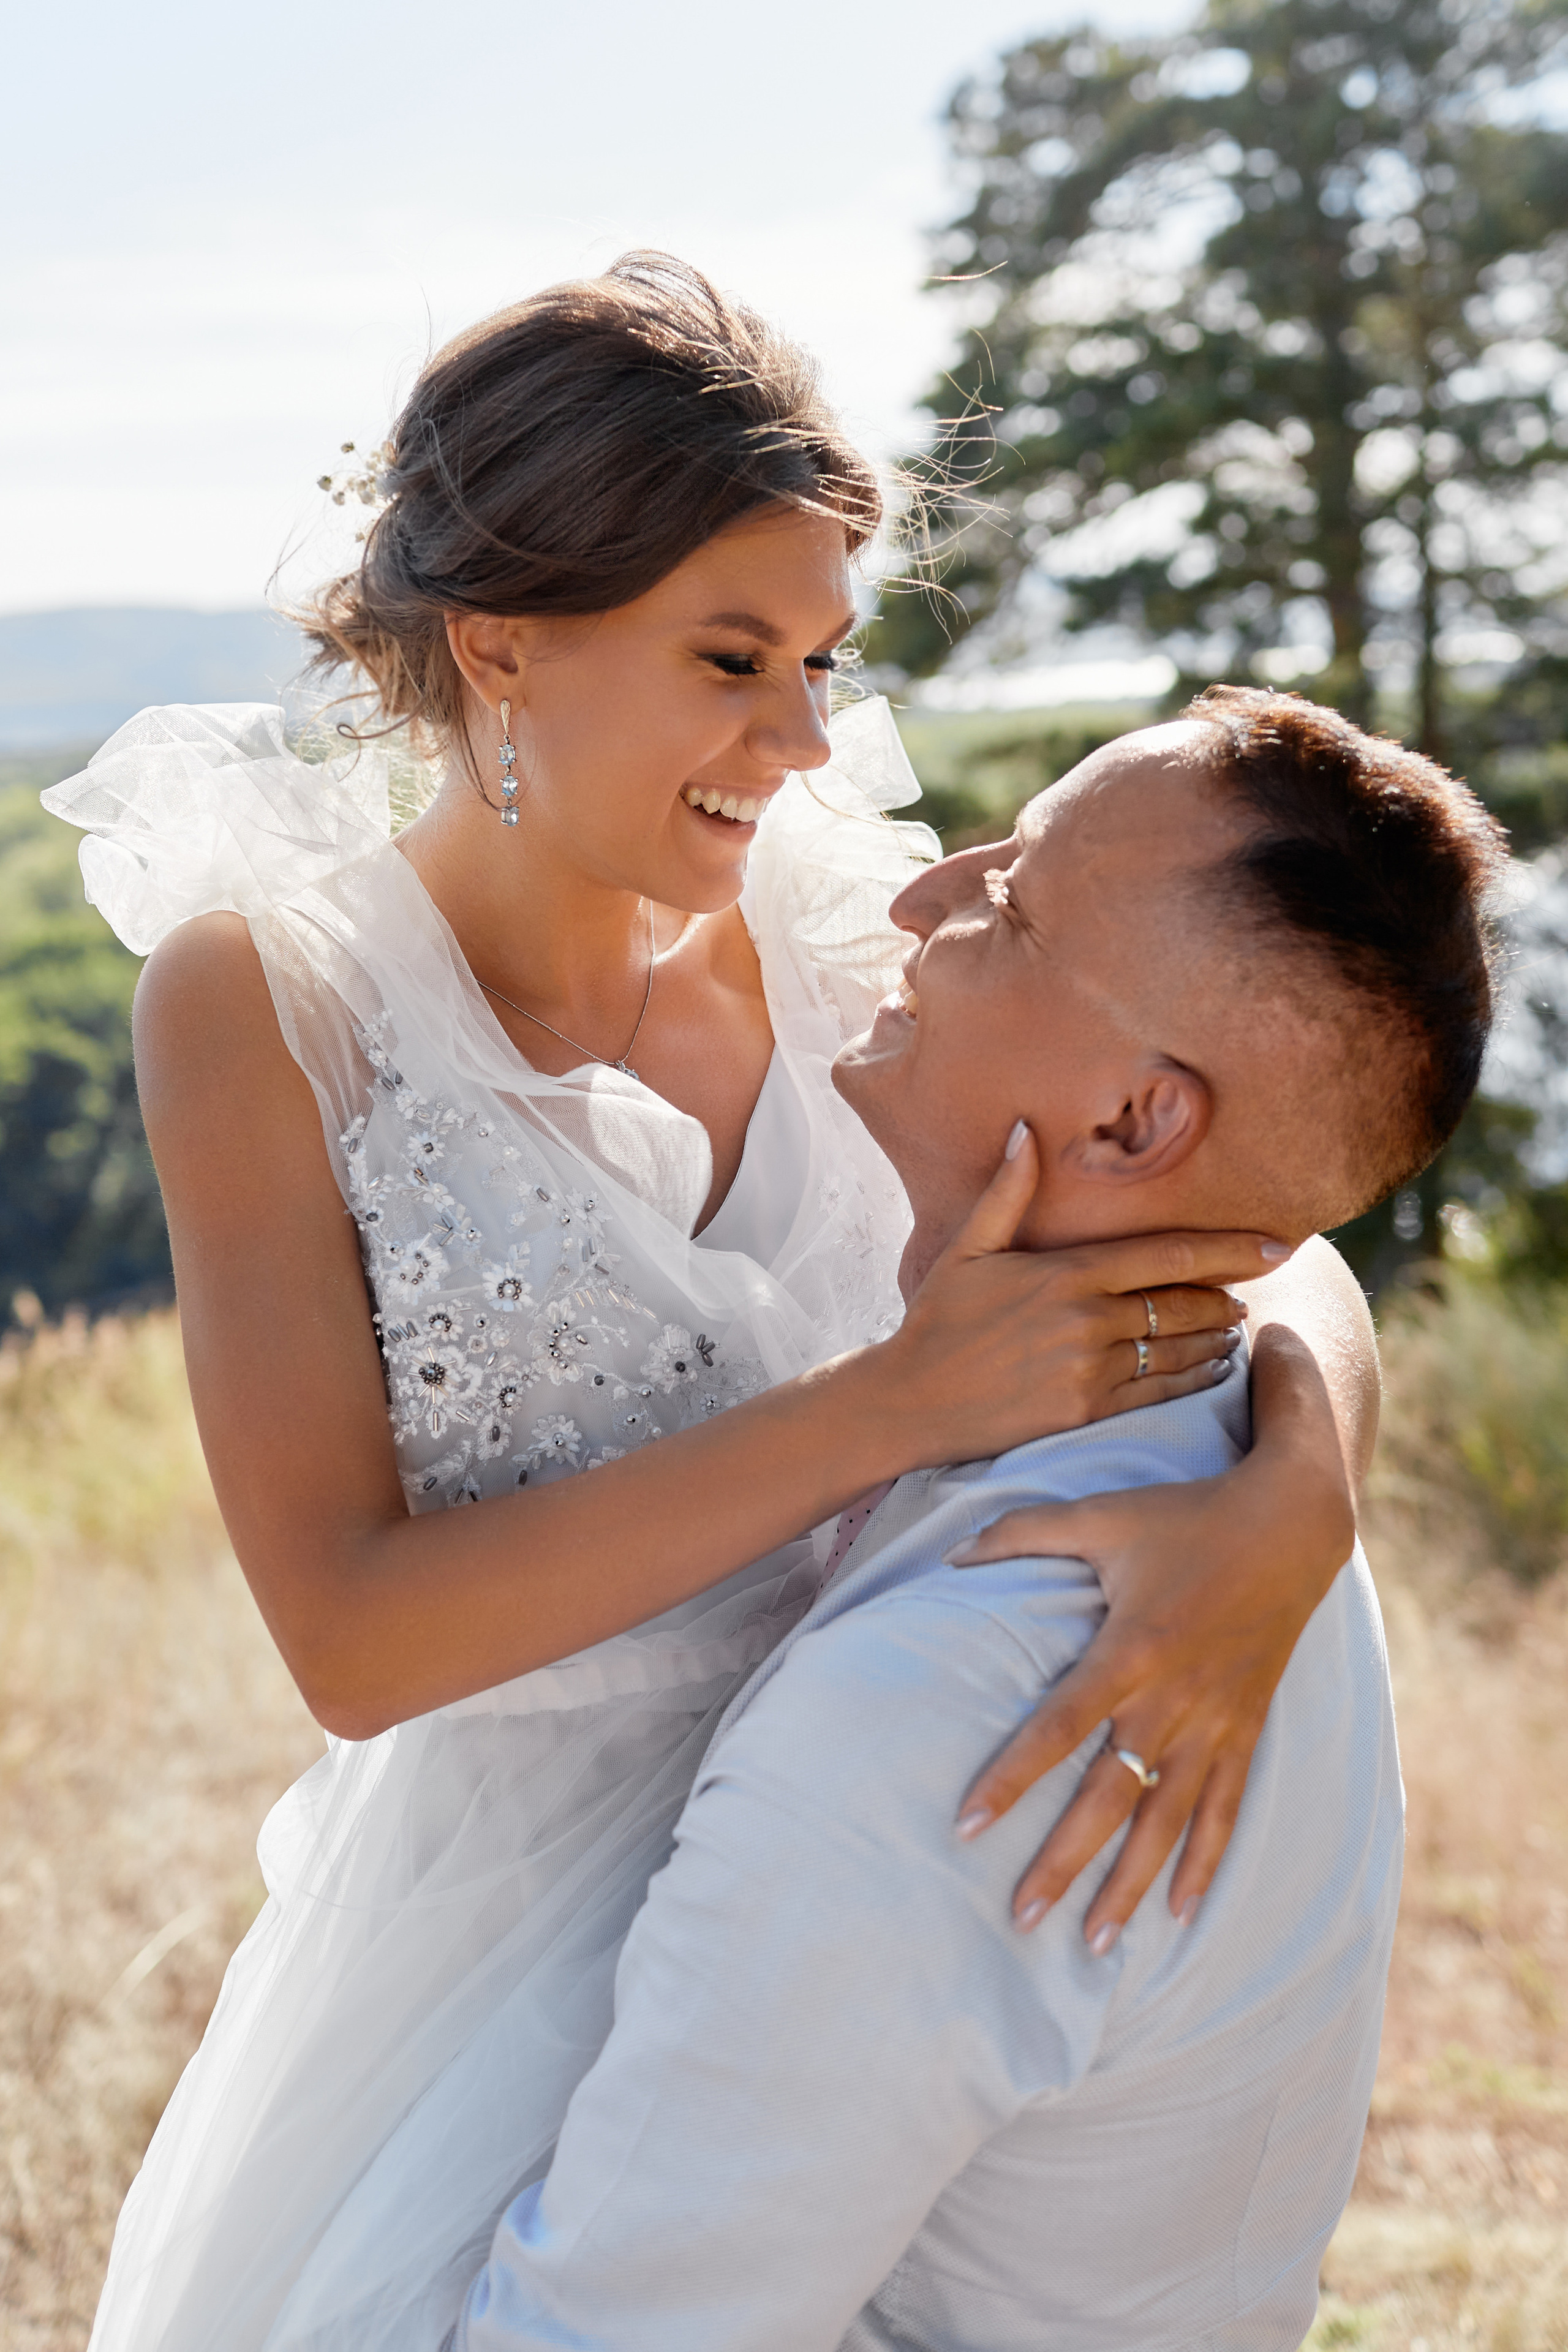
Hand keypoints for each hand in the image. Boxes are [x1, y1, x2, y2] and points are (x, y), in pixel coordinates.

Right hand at [878, 1124, 1291, 1471]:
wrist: (908, 1400)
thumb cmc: (937, 1321)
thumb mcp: (968, 1248)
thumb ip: (1008, 1192)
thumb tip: (1024, 1130)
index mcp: (1066, 1272)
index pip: (1169, 1255)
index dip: (1230, 1249)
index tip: (1276, 1243)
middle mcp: (1087, 1318)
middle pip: (1185, 1302)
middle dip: (1230, 1292)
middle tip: (1260, 1283)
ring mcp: (1090, 1368)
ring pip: (1180, 1349)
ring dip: (1218, 1336)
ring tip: (1238, 1326)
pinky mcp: (1087, 1411)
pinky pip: (1162, 1392)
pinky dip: (1197, 1378)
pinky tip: (1214, 1368)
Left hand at [948, 1449, 1354, 1946]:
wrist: (1292, 1526)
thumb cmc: (1186, 1517)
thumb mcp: (1101, 1513)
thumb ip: (1022, 1531)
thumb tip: (953, 1552)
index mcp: (1130, 1650)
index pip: (1057, 1728)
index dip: (1011, 1778)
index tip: (967, 1825)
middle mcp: (1172, 1700)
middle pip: (1108, 1797)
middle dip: (1063, 1861)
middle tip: (1020, 1917)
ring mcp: (1214, 1722)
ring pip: (1166, 1821)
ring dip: (1130, 1884)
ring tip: (1093, 1941)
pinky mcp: (1246, 1729)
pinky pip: (1225, 1809)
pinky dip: (1204, 1862)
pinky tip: (1181, 1911)